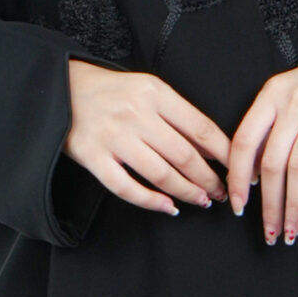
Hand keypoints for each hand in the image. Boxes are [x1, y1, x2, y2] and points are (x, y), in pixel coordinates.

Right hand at [64, 58, 231, 214]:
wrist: (59, 89)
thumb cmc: (111, 92)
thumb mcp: (147, 89)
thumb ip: (177, 114)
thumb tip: (213, 148)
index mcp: (155, 93)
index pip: (201, 128)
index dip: (225, 154)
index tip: (238, 169)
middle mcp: (136, 114)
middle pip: (185, 156)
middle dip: (209, 179)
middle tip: (221, 192)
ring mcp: (114, 137)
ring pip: (161, 174)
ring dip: (187, 192)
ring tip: (201, 201)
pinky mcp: (93, 157)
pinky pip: (126, 187)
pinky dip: (150, 201)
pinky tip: (167, 207)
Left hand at [228, 50, 297, 241]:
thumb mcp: (291, 94)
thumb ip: (270, 126)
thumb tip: (250, 175)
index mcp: (272, 94)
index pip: (244, 142)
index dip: (238, 179)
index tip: (239, 207)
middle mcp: (293, 100)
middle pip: (271, 162)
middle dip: (269, 205)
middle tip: (270, 232)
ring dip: (294, 205)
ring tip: (293, 230)